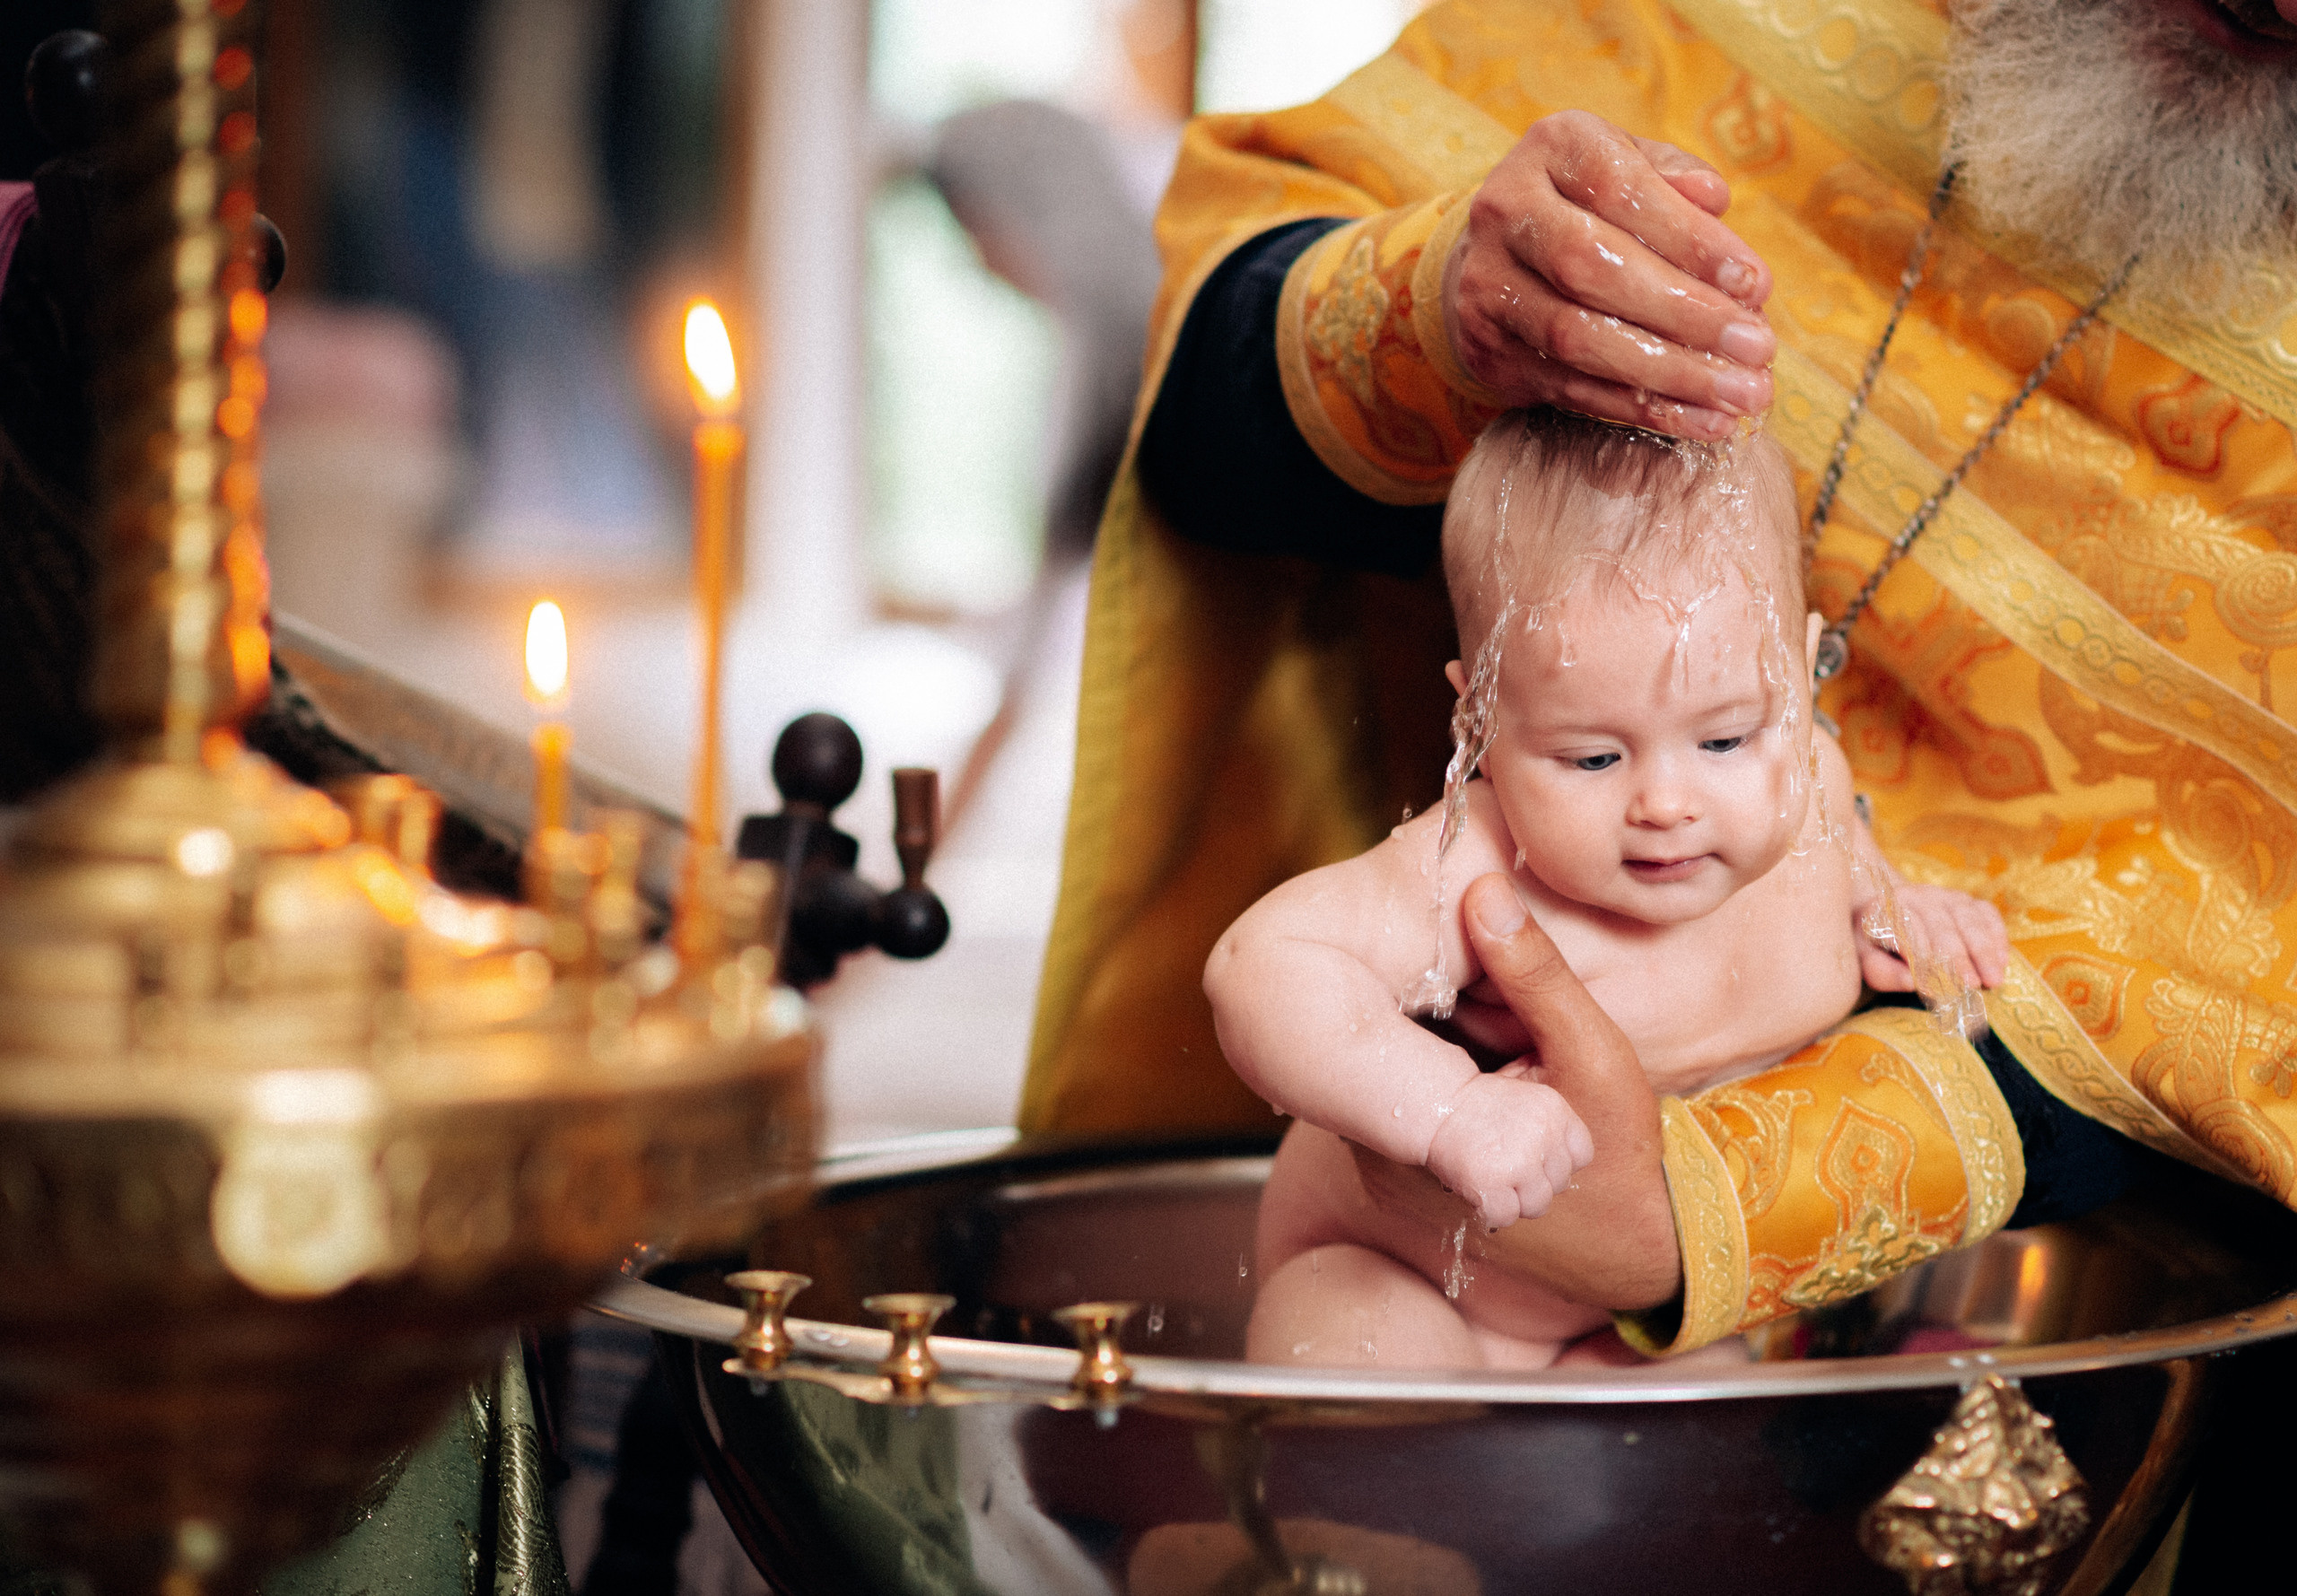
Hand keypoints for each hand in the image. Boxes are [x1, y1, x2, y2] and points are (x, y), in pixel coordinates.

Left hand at [1355, 873, 1677, 1307]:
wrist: (1632, 1254)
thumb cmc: (1621, 1156)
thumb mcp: (1591, 1051)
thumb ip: (1536, 975)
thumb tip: (1484, 891)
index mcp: (1426, 1129)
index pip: (1377, 1028)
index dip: (1403, 981)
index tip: (1436, 952)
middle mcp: (1387, 1164)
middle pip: (1375, 1055)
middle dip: (1416, 1017)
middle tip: (1465, 992)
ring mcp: (1387, 1184)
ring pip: (1385, 1083)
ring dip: (1421, 1053)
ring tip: (1478, 1037)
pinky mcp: (1398, 1193)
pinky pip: (1396, 1116)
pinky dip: (1428, 1088)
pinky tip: (1475, 1076)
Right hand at [1424, 1065, 1591, 1230]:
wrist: (1437, 1104)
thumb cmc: (1479, 1106)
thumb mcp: (1526, 1101)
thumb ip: (1550, 1132)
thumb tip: (1560, 1174)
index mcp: (1555, 1112)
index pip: (1582, 1155)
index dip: (1559, 1163)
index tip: (1538, 1160)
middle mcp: (1543, 1137)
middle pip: (1559, 1185)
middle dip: (1535, 1183)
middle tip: (1508, 1170)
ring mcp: (1519, 1163)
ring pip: (1537, 1206)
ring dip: (1515, 1201)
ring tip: (1495, 1182)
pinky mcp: (1491, 1184)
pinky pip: (1506, 1216)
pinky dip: (1492, 1211)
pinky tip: (1481, 1191)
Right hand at [1443, 110, 1775, 440]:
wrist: (1492, 256)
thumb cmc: (1591, 206)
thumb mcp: (1633, 167)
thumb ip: (1675, 179)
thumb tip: (1716, 201)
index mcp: (1554, 148)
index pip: (1624, 191)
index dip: (1692, 241)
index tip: (1755, 284)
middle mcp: (1506, 211)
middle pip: (1593, 269)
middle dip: (1685, 314)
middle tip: (1757, 348)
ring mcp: (1487, 285)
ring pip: (1579, 338)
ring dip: (1670, 374)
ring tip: (1742, 395)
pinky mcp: (1489, 351)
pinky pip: (1572, 389)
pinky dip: (1643, 410)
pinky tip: (1703, 420)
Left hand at [1857, 881, 2009, 993]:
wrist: (1892, 912)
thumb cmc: (1878, 945)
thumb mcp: (1868, 959)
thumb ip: (1883, 972)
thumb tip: (1911, 983)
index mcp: (1885, 908)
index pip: (1906, 933)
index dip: (1920, 960)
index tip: (1934, 986)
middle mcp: (1916, 895)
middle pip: (1941, 927)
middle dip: (1958, 959)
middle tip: (1971, 985)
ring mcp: (1945, 895)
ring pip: (1968, 920)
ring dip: (1983, 951)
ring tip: (1993, 980)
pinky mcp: (1968, 901)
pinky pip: (1988, 915)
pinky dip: (1997, 937)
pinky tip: (2002, 962)